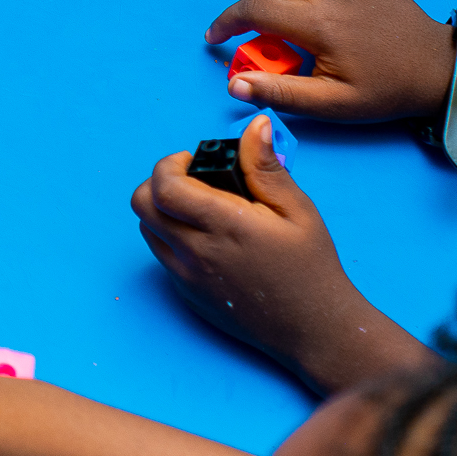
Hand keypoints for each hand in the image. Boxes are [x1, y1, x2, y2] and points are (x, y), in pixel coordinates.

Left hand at [132, 115, 432, 393]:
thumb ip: (266, 167)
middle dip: (157, 182)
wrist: (314, 330)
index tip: (192, 159)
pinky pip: (162, 257)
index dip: (169, 164)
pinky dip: (171, 238)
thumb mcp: (297, 210)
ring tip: (200, 207)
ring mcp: (187, 279)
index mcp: (223, 226)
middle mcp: (195, 254)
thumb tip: (254, 125)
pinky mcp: (187, 296)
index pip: (163, 187)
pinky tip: (206, 237)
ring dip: (163, 210)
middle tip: (190, 179)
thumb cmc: (312, 268)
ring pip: (147, 231)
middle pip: (141, 206)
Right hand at [205, 0, 454, 121]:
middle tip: (273, 6)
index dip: (226, 21)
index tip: (218, 36)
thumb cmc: (387, 89)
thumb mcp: (332, 104)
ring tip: (293, 2)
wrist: (439, 69)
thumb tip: (236, 85)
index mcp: (320, 22)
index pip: (255, 8)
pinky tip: (325, 10)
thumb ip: (280, 92)